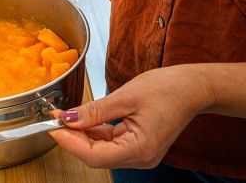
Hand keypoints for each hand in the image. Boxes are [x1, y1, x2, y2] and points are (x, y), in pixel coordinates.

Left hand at [48, 65, 214, 168]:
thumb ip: (95, 111)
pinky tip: (83, 119)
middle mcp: (140, 157)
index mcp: (140, 149)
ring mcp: (139, 153)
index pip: (94, 156)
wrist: (193, 87)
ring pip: (100, 150)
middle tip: (54, 118)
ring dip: (81, 134)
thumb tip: (68, 118)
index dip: (69, 142)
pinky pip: (110, 143)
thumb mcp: (126, 96)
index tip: (52, 126)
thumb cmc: (168, 89)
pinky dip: (94, 132)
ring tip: (64, 116)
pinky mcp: (137, 145)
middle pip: (95, 156)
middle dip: (72, 137)